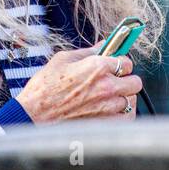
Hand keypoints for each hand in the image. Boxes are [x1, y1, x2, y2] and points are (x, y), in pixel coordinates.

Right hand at [15, 45, 140, 123]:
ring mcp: (108, 107)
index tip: (115, 66)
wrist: (33, 115)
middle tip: (114, 82)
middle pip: (135, 81)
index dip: (120, 63)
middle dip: (126, 80)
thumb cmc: (44, 88)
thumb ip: (88, 52)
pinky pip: (128, 117)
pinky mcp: (106, 124)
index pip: (126, 61)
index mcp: (97, 66)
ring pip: (131, 100)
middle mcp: (107, 86)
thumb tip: (104, 45)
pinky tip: (111, 112)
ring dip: (123, 98)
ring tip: (108, 99)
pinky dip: (123, 114)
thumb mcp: (63, 60)